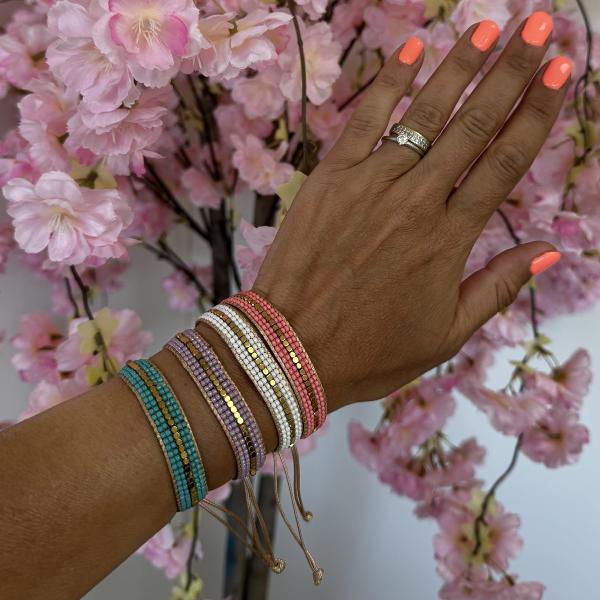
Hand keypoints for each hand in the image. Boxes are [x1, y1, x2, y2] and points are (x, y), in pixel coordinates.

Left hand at [254, 16, 568, 411]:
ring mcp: (368, 185)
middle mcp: (414, 202)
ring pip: (423, 114)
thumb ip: (498, 286)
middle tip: (538, 27)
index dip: (536, 114)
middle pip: (473, 125)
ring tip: (490, 28)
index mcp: (448, 240)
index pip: (504, 163)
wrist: (289, 351)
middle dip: (510, 72)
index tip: (561, 73)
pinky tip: (413, 50)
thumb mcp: (445, 334)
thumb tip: (549, 249)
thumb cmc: (369, 352)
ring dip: (459, 66)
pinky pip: (363, 122)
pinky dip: (388, 84)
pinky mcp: (328, 180)